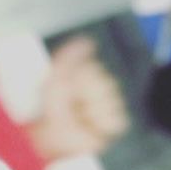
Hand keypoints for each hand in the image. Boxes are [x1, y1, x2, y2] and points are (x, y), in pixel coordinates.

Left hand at [27, 36, 128, 160]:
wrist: (54, 131)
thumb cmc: (52, 103)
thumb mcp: (56, 75)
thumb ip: (70, 55)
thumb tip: (87, 39)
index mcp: (91, 72)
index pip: (95, 70)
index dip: (79, 80)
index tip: (67, 87)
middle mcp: (104, 86)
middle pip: (106, 86)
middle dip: (85, 96)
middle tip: (73, 103)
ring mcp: (111, 104)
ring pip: (112, 104)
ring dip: (92, 112)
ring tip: (81, 115)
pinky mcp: (116, 122)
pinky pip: (118, 121)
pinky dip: (102, 125)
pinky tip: (91, 125)